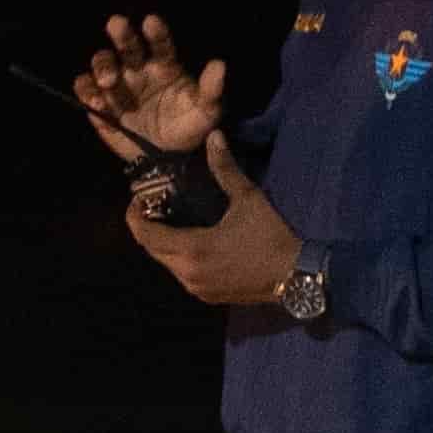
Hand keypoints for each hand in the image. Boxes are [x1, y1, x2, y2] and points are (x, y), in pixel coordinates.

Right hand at [74, 12, 224, 157]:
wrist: (166, 159)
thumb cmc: (188, 128)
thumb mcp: (207, 111)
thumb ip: (212, 89)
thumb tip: (219, 65)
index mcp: (164, 66)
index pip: (160, 43)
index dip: (156, 32)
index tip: (151, 22)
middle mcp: (138, 69)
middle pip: (126, 45)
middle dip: (121, 33)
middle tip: (117, 24)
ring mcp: (117, 85)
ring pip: (102, 62)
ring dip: (103, 65)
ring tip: (109, 80)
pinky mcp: (99, 103)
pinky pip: (86, 90)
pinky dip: (86, 91)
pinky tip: (97, 102)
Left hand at [124, 133, 302, 305]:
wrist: (298, 275)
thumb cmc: (270, 236)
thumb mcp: (247, 199)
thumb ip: (225, 169)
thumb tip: (214, 136)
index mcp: (191, 249)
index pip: (145, 235)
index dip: (135, 217)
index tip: (137, 200)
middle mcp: (187, 273)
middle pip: (152, 251)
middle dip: (147, 229)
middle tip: (153, 207)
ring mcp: (197, 288)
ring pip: (166, 265)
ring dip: (163, 245)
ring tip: (171, 222)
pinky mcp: (208, 296)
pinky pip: (182, 276)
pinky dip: (179, 259)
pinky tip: (191, 242)